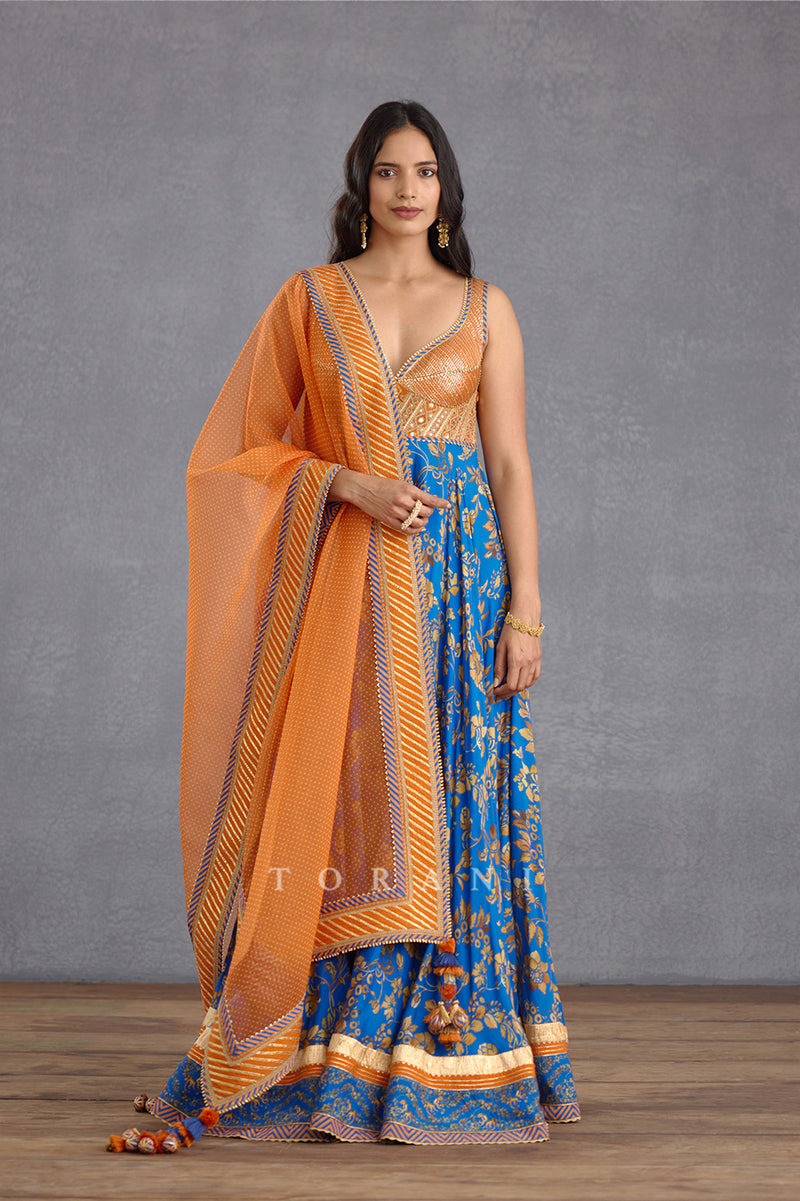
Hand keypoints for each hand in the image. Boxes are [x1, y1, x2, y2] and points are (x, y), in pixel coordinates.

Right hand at [335, 470, 450, 533]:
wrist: (362, 489)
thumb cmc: (382, 484)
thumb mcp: (400, 483)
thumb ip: (413, 492)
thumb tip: (429, 501)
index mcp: (407, 489)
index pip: (429, 499)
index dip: (440, 503)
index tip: (448, 506)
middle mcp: (403, 500)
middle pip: (425, 512)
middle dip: (430, 512)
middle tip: (428, 510)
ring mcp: (396, 512)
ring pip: (417, 522)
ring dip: (424, 522)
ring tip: (422, 519)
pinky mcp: (389, 520)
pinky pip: (406, 529)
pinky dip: (415, 530)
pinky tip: (419, 528)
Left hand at [491, 622, 540, 699]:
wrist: (525, 618)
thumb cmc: (509, 630)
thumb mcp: (500, 647)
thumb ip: (498, 667)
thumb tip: (496, 683)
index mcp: (516, 660)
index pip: (510, 685)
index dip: (501, 692)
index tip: (494, 692)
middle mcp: (528, 663)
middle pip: (519, 687)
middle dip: (508, 693)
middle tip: (498, 695)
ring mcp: (535, 661)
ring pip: (528, 684)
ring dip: (517, 689)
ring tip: (507, 690)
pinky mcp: (539, 658)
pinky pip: (535, 676)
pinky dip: (527, 683)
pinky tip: (520, 682)